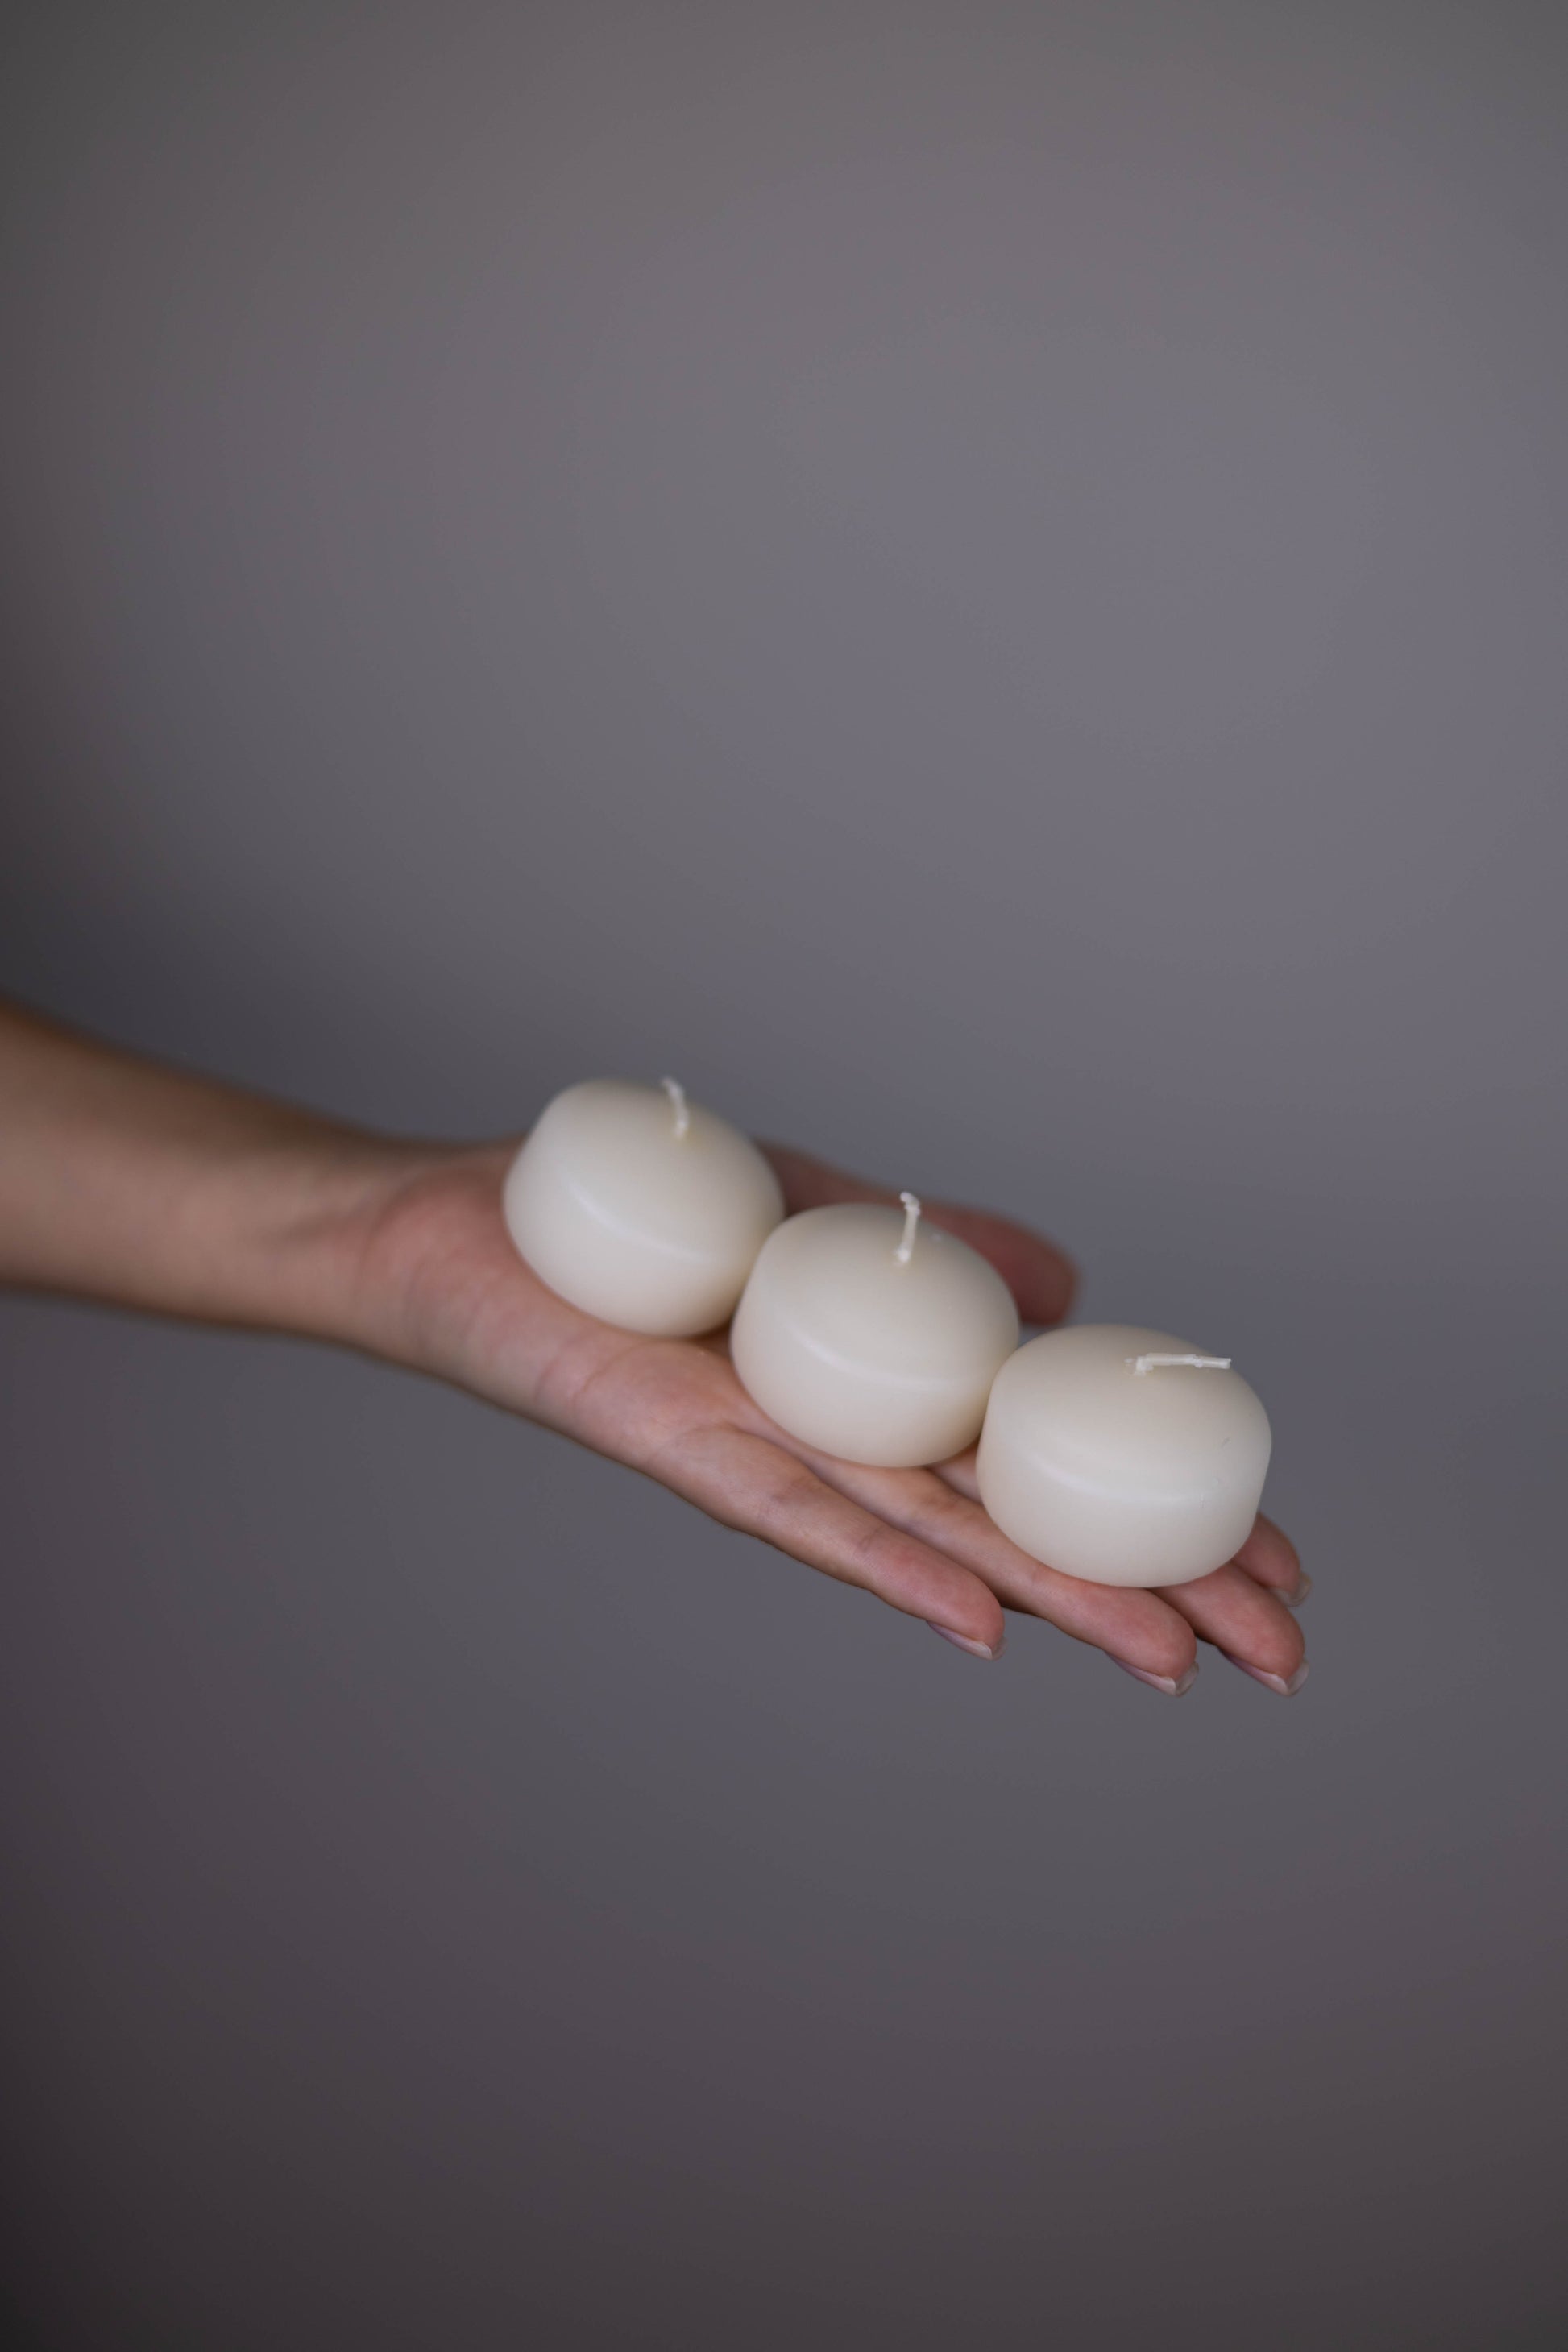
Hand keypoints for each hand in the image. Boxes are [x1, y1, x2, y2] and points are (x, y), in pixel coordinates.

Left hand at [351, 1137, 1308, 1695]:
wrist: (468, 1223)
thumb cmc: (649, 1221)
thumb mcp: (832, 1207)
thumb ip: (946, 1246)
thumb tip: (1080, 1294)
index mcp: (896, 1391)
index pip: (1059, 1464)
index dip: (1173, 1515)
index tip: (1288, 1563)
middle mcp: (849, 1439)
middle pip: (1024, 1523)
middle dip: (1156, 1588)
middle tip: (1287, 1653)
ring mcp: (773, 1448)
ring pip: (938, 1539)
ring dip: (1056, 1600)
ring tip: (1171, 1660)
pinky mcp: (681, 1442)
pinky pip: (797, 1513)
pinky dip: (887, 1565)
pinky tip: (978, 1624)